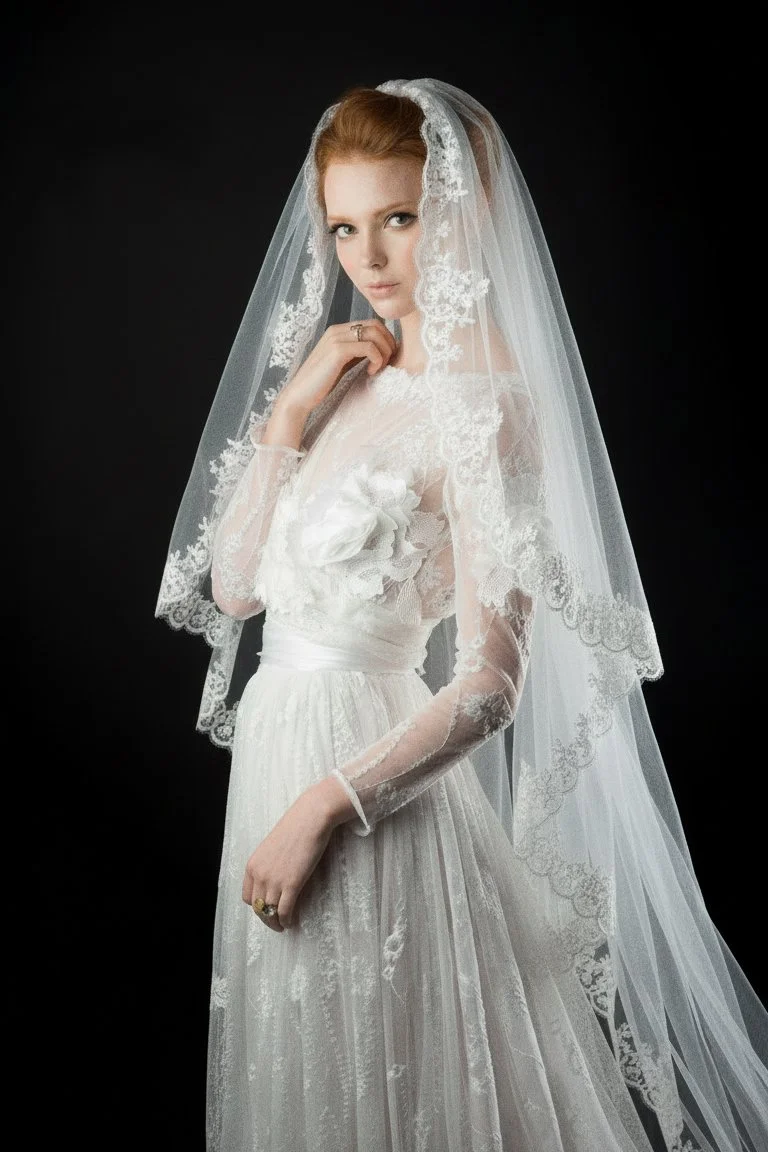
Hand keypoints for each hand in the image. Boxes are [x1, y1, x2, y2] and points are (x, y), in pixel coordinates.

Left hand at [241, 783, 340, 931]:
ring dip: (276, 922)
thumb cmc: (295, 828)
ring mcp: (274, 880)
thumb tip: (274, 881)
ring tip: (283, 925)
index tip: (266, 908)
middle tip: (275, 923)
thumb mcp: (272, 848)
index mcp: (252, 865)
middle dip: (266, 918)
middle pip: (258, 907)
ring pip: (270, 912)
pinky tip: (291, 922)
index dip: (257, 906)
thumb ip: (269, 865)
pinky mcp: (292, 884)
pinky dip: (286, 920)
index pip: (248, 896)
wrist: (310, 818)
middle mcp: (259, 875)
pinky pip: (285, 910)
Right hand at [279, 319, 397, 414]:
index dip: (386, 339)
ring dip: (384, 352)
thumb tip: (380, 351)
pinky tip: (370, 372)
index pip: (372, 324)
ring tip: (378, 369)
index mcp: (338, 331)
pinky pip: (369, 347)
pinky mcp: (338, 351)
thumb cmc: (321, 383)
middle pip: (376, 325)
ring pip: (375, 334)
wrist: (300, 395)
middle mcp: (337, 330)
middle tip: (387, 363)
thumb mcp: (342, 364)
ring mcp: (336, 339)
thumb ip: (357, 354)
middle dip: (388, 343)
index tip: (387, 358)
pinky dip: (376, 360)